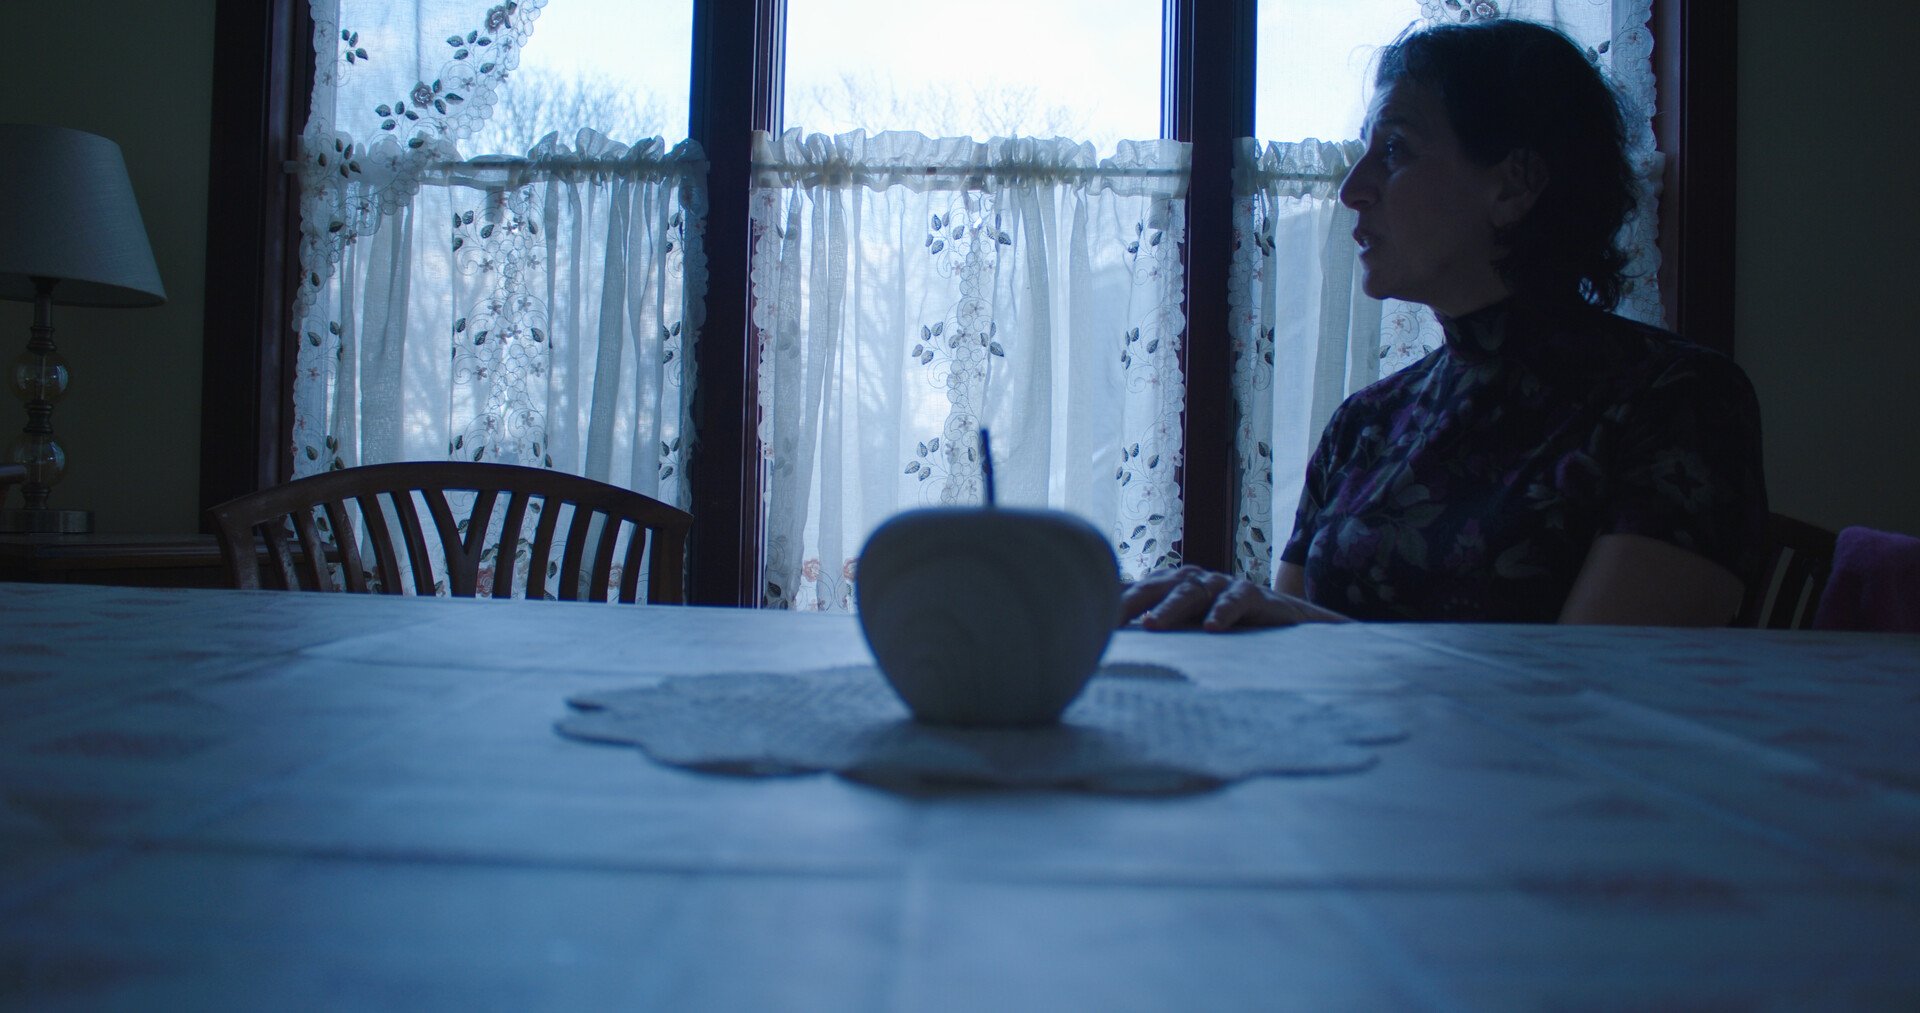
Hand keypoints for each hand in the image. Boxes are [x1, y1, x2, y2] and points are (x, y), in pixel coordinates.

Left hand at [1118, 565, 1347, 630]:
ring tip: (1152, 625)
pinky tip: (1211, 628)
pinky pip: (1235, 600)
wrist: (1280, 621)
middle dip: (1130, 602)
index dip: (1110, 602)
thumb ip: (1148, 632)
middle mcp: (1189, 581)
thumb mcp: (1181, 630)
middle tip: (1107, 621)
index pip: (1133, 591)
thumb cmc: (1219, 627)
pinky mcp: (1251, 594)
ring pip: (1189, 592)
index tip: (1083, 621)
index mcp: (1167, 586)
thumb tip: (1100, 650)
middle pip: (1154, 587)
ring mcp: (1219, 585)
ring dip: (1169, 608)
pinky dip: (1223, 612)